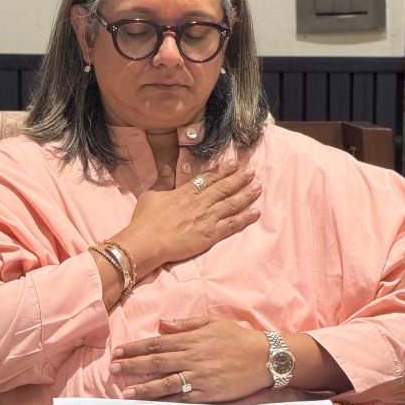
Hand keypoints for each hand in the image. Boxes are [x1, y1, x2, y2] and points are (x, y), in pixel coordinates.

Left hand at [110, 315, 269, 401]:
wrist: (264, 358)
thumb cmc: (238, 338)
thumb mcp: (213, 322)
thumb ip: (186, 324)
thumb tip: (162, 323)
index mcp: (192, 339)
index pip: (157, 342)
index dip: (136, 347)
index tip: (119, 350)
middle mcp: (193, 358)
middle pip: (156, 361)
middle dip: (133, 365)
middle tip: (113, 368)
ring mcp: (200, 377)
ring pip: (166, 382)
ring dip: (144, 386)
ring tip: (125, 390)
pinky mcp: (208, 394)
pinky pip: (182, 398)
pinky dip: (165, 401)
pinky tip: (151, 402)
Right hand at [116, 160, 261, 277]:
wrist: (147, 242)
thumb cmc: (145, 220)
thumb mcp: (151, 195)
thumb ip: (162, 182)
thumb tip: (166, 168)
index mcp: (185, 192)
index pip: (208, 178)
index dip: (223, 170)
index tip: (234, 163)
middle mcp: (200, 202)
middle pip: (224, 188)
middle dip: (240, 178)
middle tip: (252, 171)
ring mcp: (207, 218)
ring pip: (232, 203)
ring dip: (247, 194)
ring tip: (258, 187)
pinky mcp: (210, 235)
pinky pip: (232, 225)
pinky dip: (245, 218)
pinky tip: (256, 212)